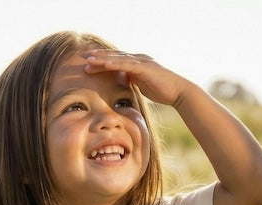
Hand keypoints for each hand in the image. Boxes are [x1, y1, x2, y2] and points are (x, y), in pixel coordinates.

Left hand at [82, 48, 199, 107]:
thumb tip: (123, 81)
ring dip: (102, 59)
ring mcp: (142, 62)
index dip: (102, 59)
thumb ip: (133, 80)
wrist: (178, 92)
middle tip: (83, 57)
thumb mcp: (142, 85)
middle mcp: (138, 59)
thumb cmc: (162, 90)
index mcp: (137, 63)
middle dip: (98, 56)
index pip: (116, 59)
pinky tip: (104, 64)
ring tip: (89, 60)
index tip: (88, 61)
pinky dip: (114, 63)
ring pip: (118, 58)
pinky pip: (127, 64)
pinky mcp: (145, 68)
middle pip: (114, 56)